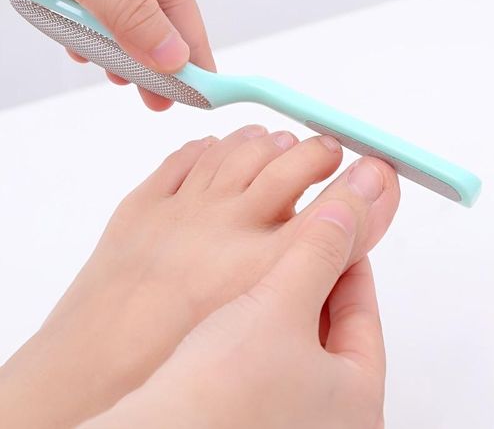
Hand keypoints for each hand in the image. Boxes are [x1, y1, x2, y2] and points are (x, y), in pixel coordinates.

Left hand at [0, 0, 214, 109]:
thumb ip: (127, 10)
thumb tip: (172, 57)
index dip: (191, 46)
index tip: (201, 86)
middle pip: (153, 6)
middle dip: (154, 55)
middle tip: (162, 98)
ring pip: (121, 7)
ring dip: (118, 45)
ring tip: (122, 79)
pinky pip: (92, 0)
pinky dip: (87, 26)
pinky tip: (84, 47)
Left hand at [0, 126, 398, 427]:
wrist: (97, 368)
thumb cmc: (177, 360)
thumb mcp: (266, 328)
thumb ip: (315, 284)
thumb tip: (348, 255)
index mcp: (265, 264)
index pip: (336, 208)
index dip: (366, 186)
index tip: (378, 172)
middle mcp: (228, 224)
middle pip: (296, 161)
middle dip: (323, 152)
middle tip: (331, 152)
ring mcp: (184, 206)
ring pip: (243, 149)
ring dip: (271, 142)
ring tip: (284, 144)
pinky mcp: (146, 201)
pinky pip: (189, 155)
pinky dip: (213, 147)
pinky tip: (224, 151)